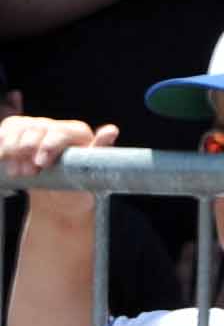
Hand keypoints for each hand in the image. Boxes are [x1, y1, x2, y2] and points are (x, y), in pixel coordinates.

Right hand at [0, 116, 118, 181]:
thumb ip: (98, 151)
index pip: (60, 132)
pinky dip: (1, 145)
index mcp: (78, 133)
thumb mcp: (89, 175)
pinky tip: (3, 159)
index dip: (48, 146)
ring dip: (11, 150)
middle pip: (35, 129)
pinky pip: (6, 130)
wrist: (58, 199)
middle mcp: (57, 127)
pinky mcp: (19, 132)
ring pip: (17, 128)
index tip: (41, 163)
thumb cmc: (76, 187)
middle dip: (26, 151)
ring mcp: (37, 128)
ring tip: (17, 172)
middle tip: (27, 173)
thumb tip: (111, 130)